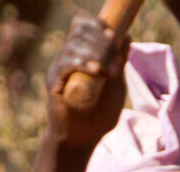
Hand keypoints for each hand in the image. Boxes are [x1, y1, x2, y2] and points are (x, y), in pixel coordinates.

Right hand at [45, 13, 128, 150]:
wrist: (82, 139)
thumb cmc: (98, 115)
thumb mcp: (116, 86)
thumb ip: (119, 62)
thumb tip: (127, 36)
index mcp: (81, 53)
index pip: (83, 25)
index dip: (97, 25)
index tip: (114, 37)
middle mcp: (67, 57)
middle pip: (80, 32)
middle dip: (103, 43)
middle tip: (117, 62)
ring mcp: (59, 69)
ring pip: (74, 45)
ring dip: (96, 54)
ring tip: (110, 72)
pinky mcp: (53, 83)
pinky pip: (65, 64)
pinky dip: (82, 63)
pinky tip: (97, 72)